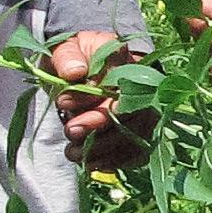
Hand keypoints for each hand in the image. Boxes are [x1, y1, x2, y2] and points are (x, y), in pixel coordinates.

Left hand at [51, 30, 149, 169]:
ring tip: (74, 153)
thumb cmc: (75, 57)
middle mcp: (143, 83)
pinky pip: (139, 151)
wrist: (85, 65)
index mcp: (122, 58)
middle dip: (98, 129)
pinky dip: (116, 161)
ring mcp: (146, 108)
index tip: (64, 103)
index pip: (121, 85)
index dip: (96, 102)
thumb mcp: (64, 49)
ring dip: (104, 150)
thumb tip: (75, 72)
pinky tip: (93, 163)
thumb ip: (67, 57)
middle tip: (71, 132)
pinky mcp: (143, 129)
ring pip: (137, 136)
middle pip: (132, 114)